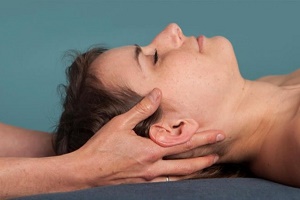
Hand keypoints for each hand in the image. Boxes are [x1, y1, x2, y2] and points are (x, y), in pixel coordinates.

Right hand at [72, 88, 223, 185]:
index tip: (219, 133)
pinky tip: (183, 178)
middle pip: (187, 163)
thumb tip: (157, 93)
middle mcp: (153, 166)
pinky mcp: (142, 187)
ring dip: (196, 170)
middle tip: (221, 151)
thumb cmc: (101, 147)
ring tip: (208, 164)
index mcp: (150, 149)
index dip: (203, 137)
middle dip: (206, 156)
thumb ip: (141, 109)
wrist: (85, 174)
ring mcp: (149, 179)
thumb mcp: (120, 123)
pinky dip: (179, 180)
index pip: (183, 142)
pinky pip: (166, 185)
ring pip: (179, 177)